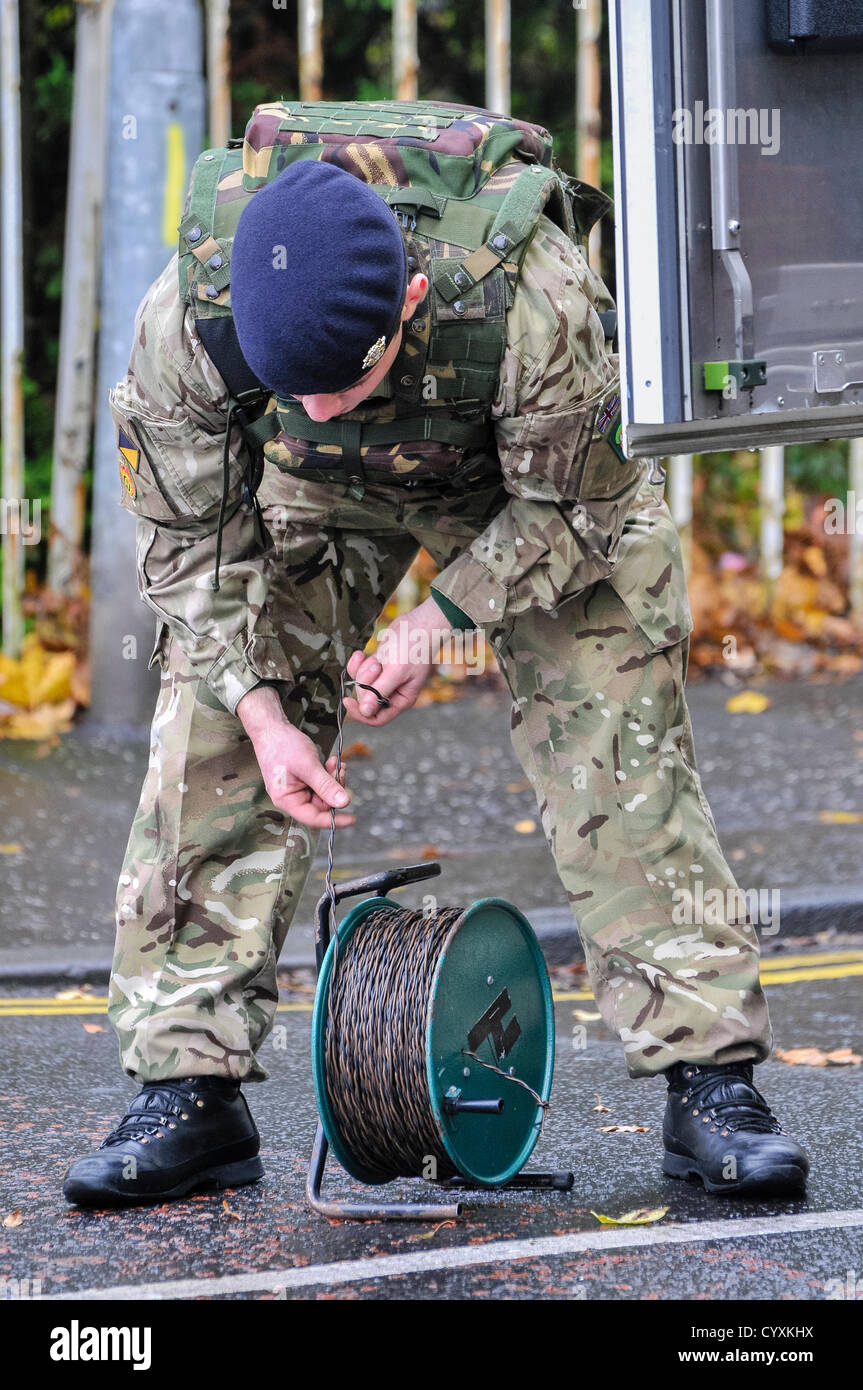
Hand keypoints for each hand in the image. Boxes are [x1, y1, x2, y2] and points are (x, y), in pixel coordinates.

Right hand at [237, 685, 354, 828]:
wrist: (272, 727)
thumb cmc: (283, 746)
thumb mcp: (308, 766)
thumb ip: (326, 786)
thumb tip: (343, 803)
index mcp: (287, 800)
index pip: (313, 818)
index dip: (333, 820)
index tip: (352, 818)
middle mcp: (291, 798)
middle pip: (320, 805)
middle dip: (334, 789)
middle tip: (341, 771)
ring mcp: (296, 789)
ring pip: (323, 793)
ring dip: (333, 779)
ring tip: (336, 763)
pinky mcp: (302, 780)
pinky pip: (320, 783)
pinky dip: (328, 773)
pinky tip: (331, 762)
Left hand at [343, 595, 449, 727]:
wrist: (418, 624)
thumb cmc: (414, 647)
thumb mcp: (397, 671)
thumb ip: (380, 692)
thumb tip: (365, 712)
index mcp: (401, 699)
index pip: (377, 718)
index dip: (361, 713)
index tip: (348, 701)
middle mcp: (392, 692)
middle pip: (366, 699)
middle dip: (366, 682)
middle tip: (376, 666)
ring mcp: (383, 679)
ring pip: (361, 684)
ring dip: (364, 670)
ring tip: (378, 659)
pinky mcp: (377, 666)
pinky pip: (358, 671)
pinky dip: (357, 662)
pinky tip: (361, 654)